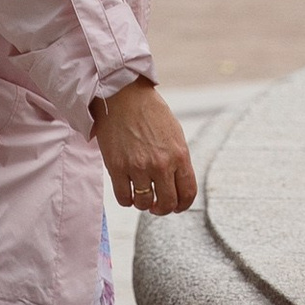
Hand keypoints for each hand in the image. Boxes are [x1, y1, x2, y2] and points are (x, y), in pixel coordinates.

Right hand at [93, 78, 195, 216]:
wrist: (123, 95)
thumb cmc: (150, 112)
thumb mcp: (174, 134)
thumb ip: (178, 160)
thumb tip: (177, 185)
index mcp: (179, 155)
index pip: (188, 193)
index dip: (183, 205)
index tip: (176, 206)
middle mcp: (161, 164)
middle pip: (167, 203)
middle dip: (163, 209)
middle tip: (157, 206)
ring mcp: (138, 167)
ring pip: (144, 204)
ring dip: (143, 204)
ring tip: (141, 197)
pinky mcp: (116, 167)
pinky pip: (123, 198)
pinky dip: (127, 200)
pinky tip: (128, 192)